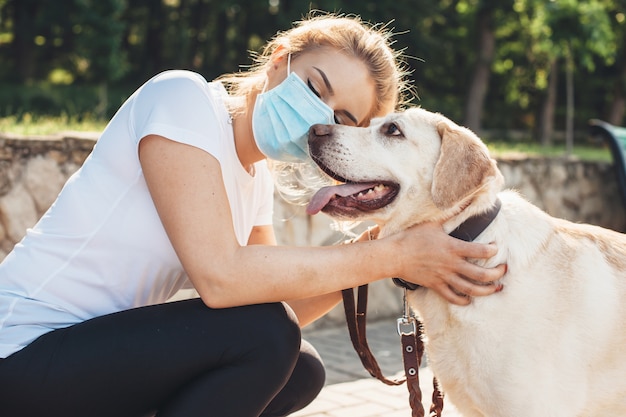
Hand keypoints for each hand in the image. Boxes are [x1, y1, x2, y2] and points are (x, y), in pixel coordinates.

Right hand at [389, 222, 505, 305]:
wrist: (394, 255)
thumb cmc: (412, 237)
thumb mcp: (433, 223)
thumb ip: (451, 213)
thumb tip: (465, 200)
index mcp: (453, 247)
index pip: (482, 250)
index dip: (494, 250)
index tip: (496, 248)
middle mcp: (452, 264)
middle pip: (482, 274)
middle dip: (497, 274)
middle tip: (504, 270)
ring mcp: (444, 277)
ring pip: (471, 289)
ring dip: (487, 290)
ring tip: (496, 288)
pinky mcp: (436, 285)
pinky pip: (453, 297)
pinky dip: (463, 300)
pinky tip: (469, 299)